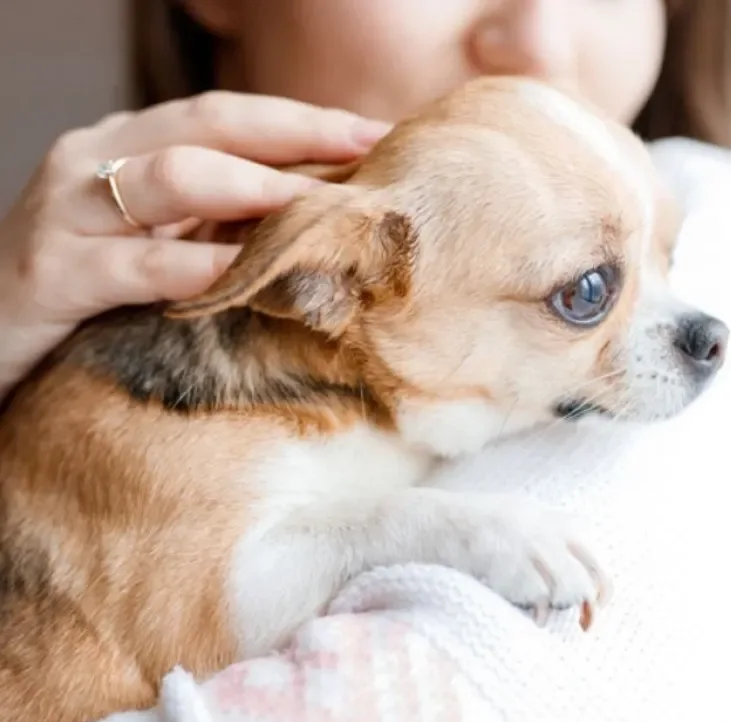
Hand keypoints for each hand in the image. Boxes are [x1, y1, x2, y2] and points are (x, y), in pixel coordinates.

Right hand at [0, 91, 389, 399]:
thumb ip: (221, 220)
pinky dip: (196, 267)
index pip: (230, 115)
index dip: (308, 120)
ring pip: (173, 177)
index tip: (380, 133)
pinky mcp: (47, 274)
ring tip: (321, 210)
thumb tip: (329, 217)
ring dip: (256, 189)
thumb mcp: (157, 241)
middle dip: (299, 137)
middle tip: (368, 157)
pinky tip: (245, 275)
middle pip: (210, 128)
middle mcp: (96, 162)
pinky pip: (133, 263)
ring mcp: (67, 212)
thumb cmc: (90, 294)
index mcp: (129, 147)